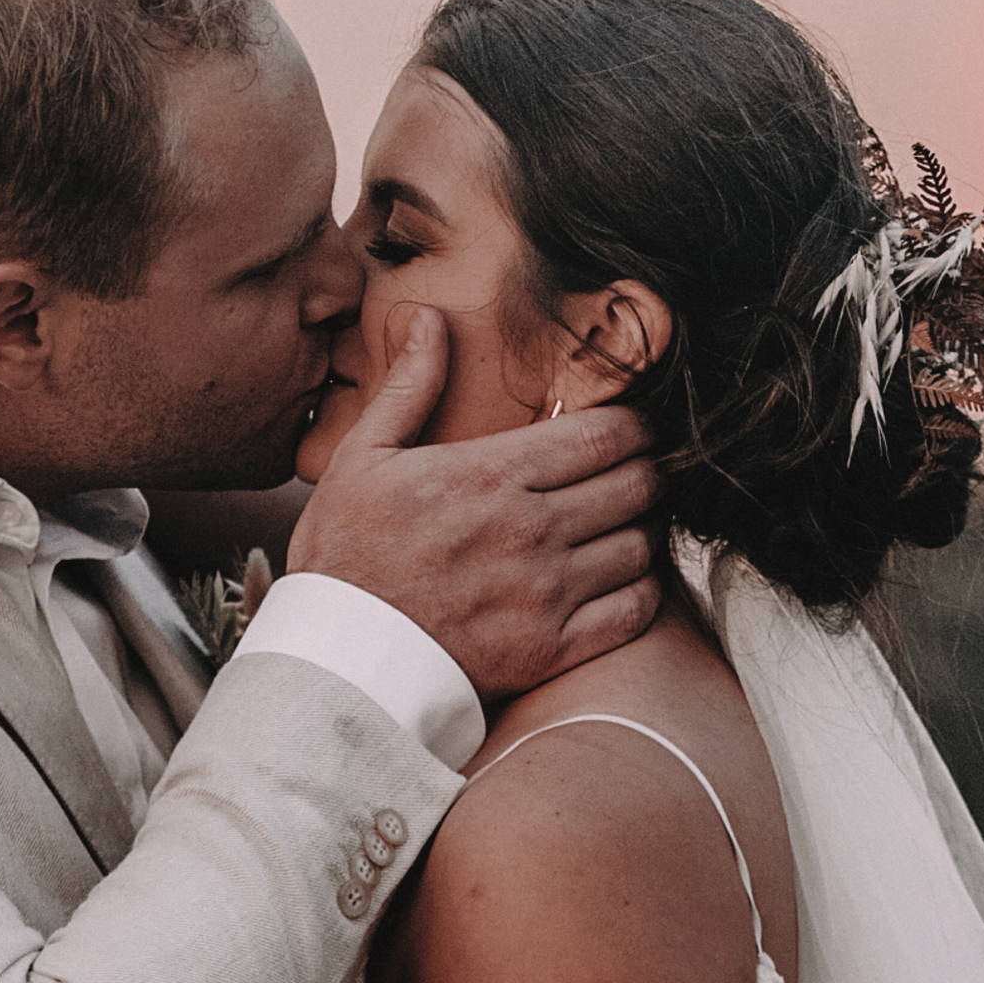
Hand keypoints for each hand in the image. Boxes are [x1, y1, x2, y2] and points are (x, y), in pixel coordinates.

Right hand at [288, 306, 661, 696]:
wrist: (338, 663)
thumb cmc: (344, 559)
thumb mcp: (361, 459)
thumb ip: (410, 387)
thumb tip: (428, 319)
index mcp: (490, 475)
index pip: (606, 434)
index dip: (634, 426)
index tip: (630, 429)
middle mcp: (530, 530)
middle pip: (636, 485)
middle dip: (645, 472)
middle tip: (634, 474)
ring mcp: (546, 594)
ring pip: (641, 546)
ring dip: (641, 532)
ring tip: (622, 527)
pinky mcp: (553, 650)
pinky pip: (634, 611)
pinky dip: (640, 592)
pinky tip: (619, 582)